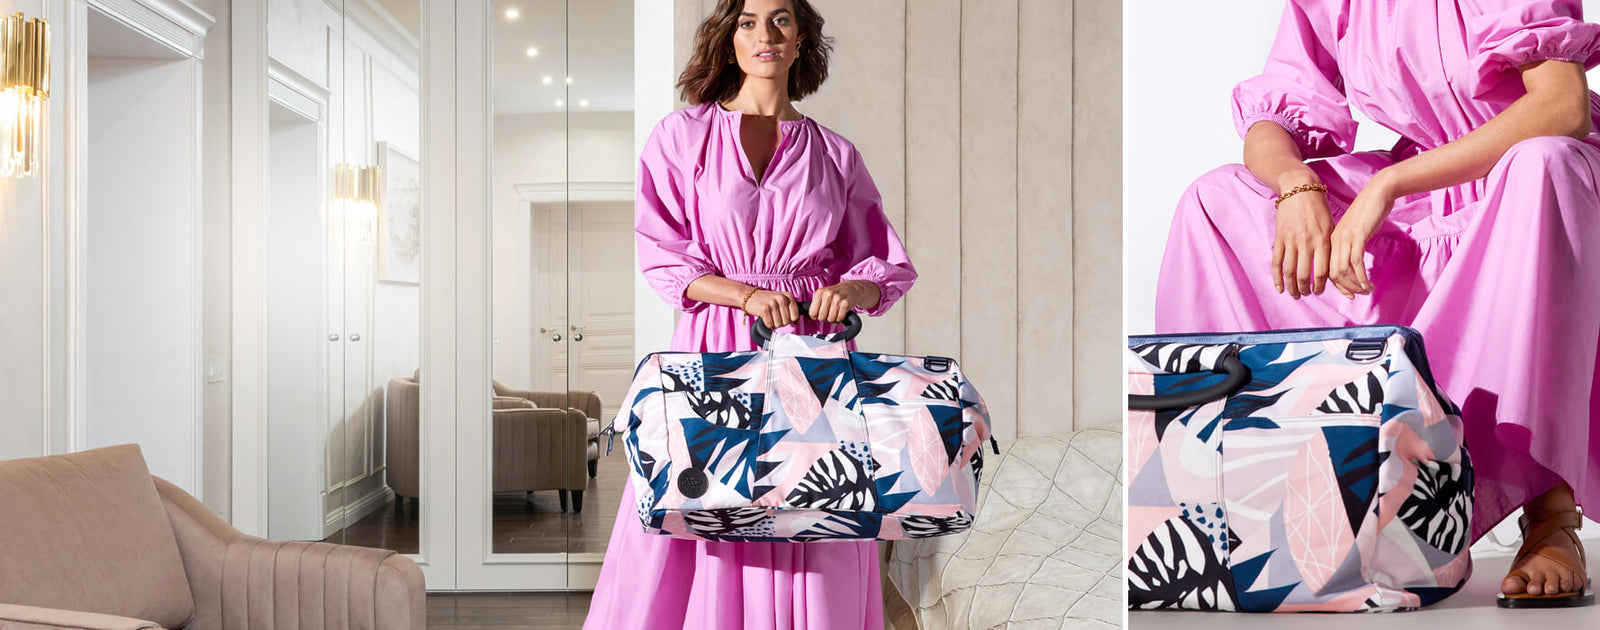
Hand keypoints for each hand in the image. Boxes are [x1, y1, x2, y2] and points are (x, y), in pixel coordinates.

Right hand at [743, 289, 800, 329]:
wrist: (748, 296)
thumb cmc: (766, 300)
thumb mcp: (780, 300)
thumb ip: (790, 308)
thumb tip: (797, 321)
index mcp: (788, 296)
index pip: (795, 316)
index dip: (790, 320)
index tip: (783, 317)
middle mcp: (781, 298)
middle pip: (787, 321)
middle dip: (780, 323)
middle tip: (773, 316)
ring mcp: (773, 303)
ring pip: (779, 324)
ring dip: (773, 324)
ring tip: (769, 316)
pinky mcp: (765, 309)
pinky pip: (770, 325)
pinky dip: (767, 325)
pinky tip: (764, 318)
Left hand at [809, 280, 879, 322]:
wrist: (851, 288)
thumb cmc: (836, 293)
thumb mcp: (823, 297)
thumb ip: (814, 307)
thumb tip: (806, 320)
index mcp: (820, 292)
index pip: (812, 312)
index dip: (816, 316)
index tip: (820, 313)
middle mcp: (828, 295)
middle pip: (821, 317)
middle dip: (825, 318)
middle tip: (829, 313)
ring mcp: (837, 299)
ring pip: (830, 319)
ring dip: (833, 319)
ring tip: (835, 312)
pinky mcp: (845, 304)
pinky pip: (839, 319)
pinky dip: (839, 319)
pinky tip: (840, 313)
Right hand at [1271, 184, 1333, 298]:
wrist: (1299, 189)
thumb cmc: (1318, 208)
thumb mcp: (1330, 226)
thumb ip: (1329, 246)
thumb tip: (1330, 268)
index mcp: (1322, 240)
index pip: (1321, 271)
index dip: (1320, 285)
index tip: (1319, 291)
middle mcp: (1306, 242)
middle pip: (1303, 274)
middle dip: (1305, 289)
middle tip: (1306, 294)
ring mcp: (1290, 241)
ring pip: (1289, 271)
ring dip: (1291, 287)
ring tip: (1294, 294)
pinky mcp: (1279, 238)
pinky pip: (1276, 262)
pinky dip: (1276, 277)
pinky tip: (1278, 287)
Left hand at [1328, 173, 1396, 298]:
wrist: (1378, 192)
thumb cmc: (1369, 212)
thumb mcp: (1356, 232)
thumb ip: (1352, 246)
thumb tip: (1355, 264)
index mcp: (1332, 240)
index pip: (1328, 269)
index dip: (1338, 286)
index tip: (1350, 295)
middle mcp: (1335, 241)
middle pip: (1333, 274)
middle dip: (1346, 288)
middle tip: (1359, 295)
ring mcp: (1344, 239)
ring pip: (1342, 271)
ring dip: (1354, 285)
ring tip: (1367, 290)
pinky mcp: (1357, 236)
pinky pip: (1356, 263)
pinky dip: (1361, 277)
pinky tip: (1369, 283)